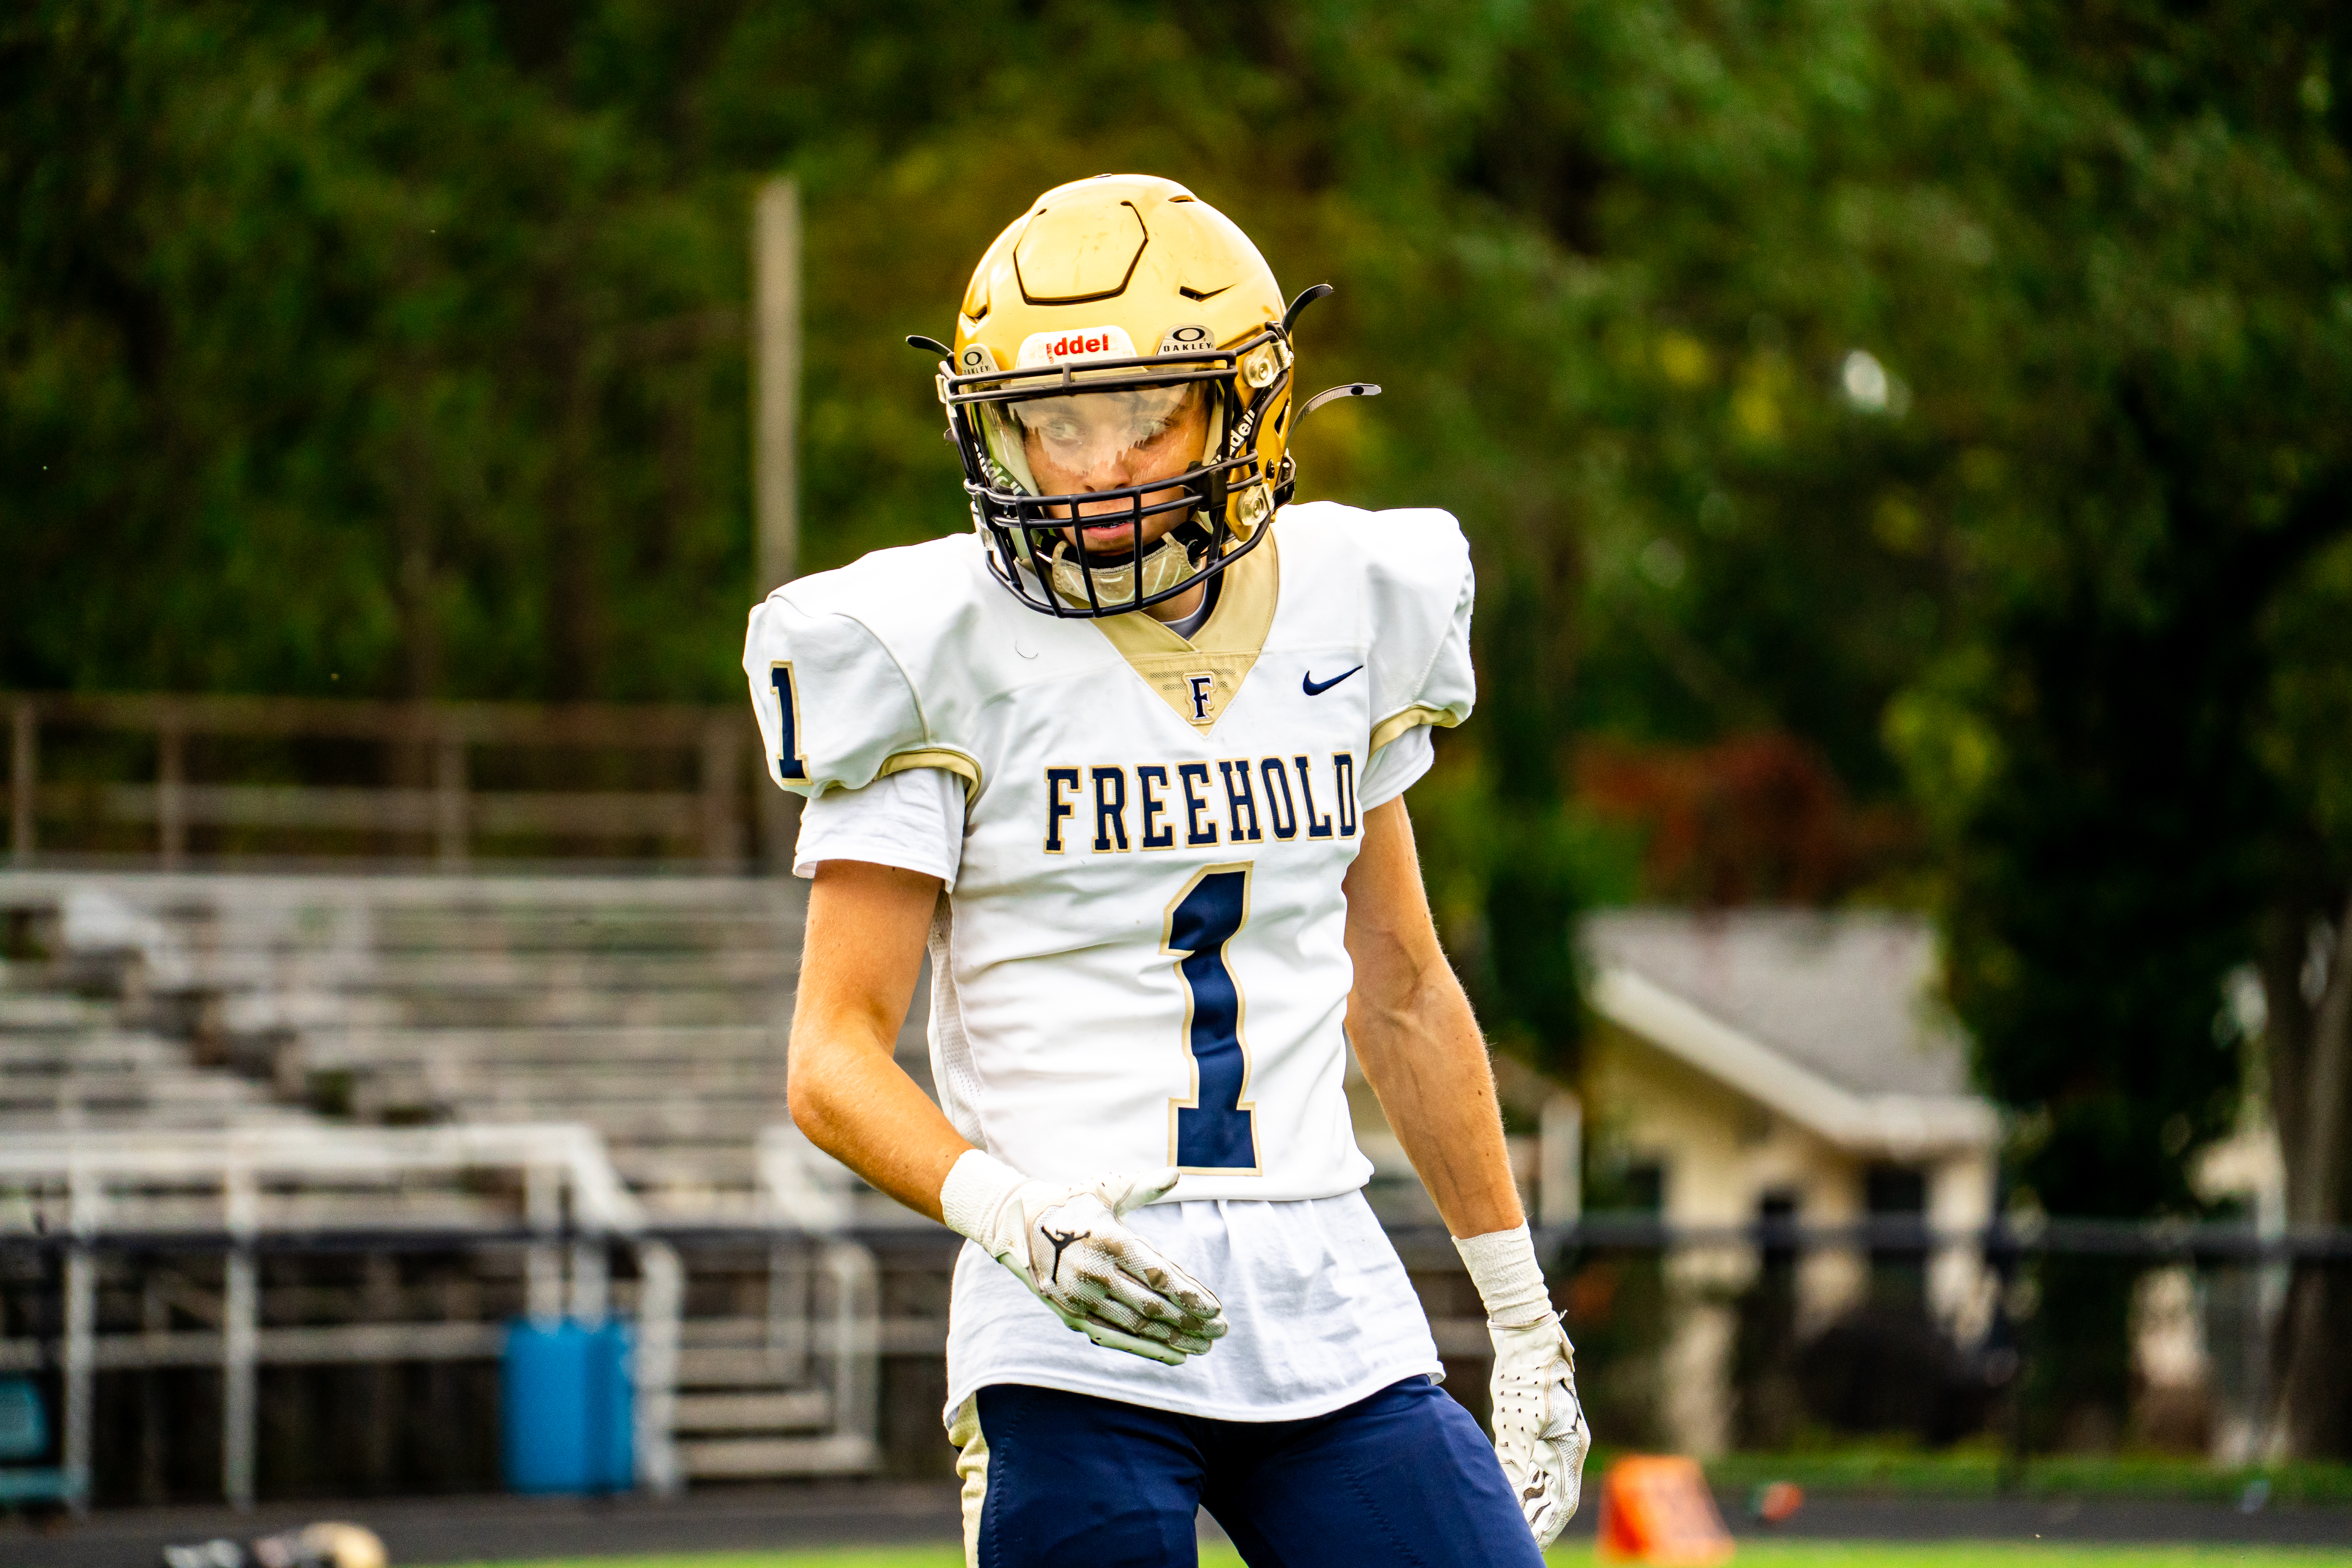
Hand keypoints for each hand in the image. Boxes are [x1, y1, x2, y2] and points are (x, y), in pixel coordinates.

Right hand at [976, 1168, 1227, 1364]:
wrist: (1020, 1227)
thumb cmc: (1075, 1206)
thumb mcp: (1106, 1190)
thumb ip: (1144, 1187)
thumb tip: (1177, 1174)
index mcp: (1107, 1239)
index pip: (1156, 1274)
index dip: (1189, 1294)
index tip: (1217, 1309)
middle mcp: (1093, 1272)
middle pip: (1151, 1305)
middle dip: (1191, 1321)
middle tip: (1222, 1330)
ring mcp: (1081, 1299)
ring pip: (1136, 1327)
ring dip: (1174, 1340)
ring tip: (1205, 1347)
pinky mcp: (1072, 1317)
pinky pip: (1115, 1340)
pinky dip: (1147, 1351)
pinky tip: (1175, 1358)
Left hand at [1488, 1312, 1590, 1544]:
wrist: (1527, 1339)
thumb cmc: (1526, 1377)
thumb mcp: (1517, 1423)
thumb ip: (1514, 1461)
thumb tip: (1506, 1500)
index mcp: (1569, 1449)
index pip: (1561, 1503)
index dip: (1546, 1527)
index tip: (1530, 1546)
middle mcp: (1566, 1449)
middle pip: (1552, 1499)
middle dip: (1535, 1523)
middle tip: (1516, 1543)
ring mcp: (1553, 1441)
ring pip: (1541, 1485)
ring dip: (1526, 1508)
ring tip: (1508, 1529)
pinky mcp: (1538, 1433)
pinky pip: (1531, 1469)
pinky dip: (1519, 1486)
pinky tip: (1505, 1500)